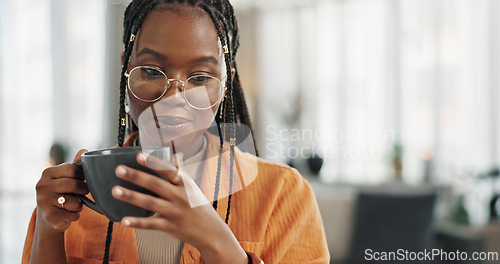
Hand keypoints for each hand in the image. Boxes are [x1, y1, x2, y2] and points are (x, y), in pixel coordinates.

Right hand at [35, 149, 89, 235]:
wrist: (48, 216)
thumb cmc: (61, 193)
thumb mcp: (66, 177)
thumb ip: (75, 165)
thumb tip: (84, 150)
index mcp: (47, 172)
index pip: (72, 169)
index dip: (82, 176)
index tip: (82, 180)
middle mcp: (42, 185)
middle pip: (74, 185)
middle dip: (84, 190)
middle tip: (83, 193)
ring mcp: (43, 201)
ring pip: (75, 202)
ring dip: (79, 205)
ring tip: (73, 204)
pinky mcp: (49, 216)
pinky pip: (73, 215)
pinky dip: (75, 215)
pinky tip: (68, 213)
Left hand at [111, 152, 247, 263]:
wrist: (211, 230)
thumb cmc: (199, 206)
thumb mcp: (192, 187)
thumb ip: (180, 171)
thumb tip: (175, 154)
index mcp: (184, 184)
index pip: (168, 170)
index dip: (153, 163)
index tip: (139, 155)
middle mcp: (179, 196)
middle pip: (155, 184)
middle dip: (136, 176)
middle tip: (119, 170)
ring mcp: (174, 212)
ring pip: (150, 203)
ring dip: (132, 196)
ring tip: (115, 190)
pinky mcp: (170, 227)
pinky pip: (151, 224)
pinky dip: (137, 222)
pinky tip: (124, 220)